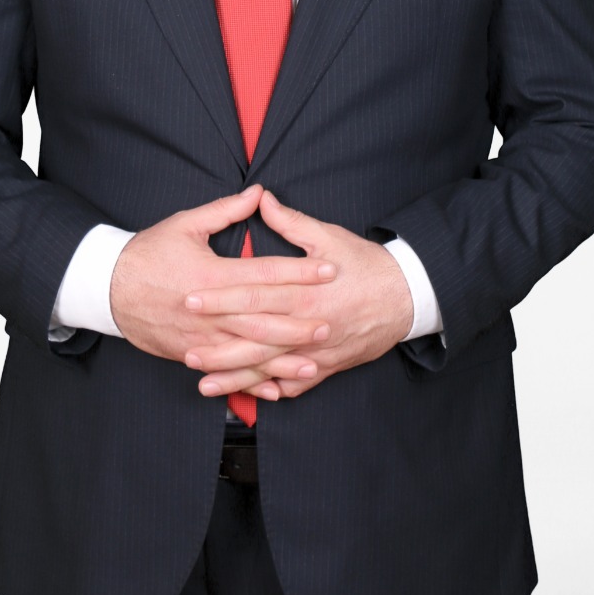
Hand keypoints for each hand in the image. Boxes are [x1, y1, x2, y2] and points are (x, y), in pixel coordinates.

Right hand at [109, 183, 336, 369]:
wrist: (107, 290)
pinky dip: (252, 382)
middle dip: (298, 322)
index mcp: (211, 275)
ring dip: (282, 359)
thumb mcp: (185, 224)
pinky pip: (227, 372)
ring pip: (248, 352)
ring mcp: (200, 338)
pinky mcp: (192, 355)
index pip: (264, 274)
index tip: (328, 269)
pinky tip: (276, 389)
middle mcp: (209, 311)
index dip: (299, 272)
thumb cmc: (148, 253)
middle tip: (330, 322)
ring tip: (314, 362)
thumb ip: (226, 210)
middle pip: (262, 318)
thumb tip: (260, 193)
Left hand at [182, 190, 413, 401]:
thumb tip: (260, 198)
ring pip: (271, 368)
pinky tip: (247, 396)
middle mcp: (309, 325)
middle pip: (256, 338)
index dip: (221, 298)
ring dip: (236, 377)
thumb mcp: (329, 236)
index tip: (192, 298)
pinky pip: (296, 385)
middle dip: (219, 346)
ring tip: (204, 383)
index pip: (254, 295)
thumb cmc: (366, 264)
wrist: (407, 297)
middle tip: (186, 349)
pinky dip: (272, 390)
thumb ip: (290, 222)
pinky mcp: (328, 366)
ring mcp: (318, 351)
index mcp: (305, 291)